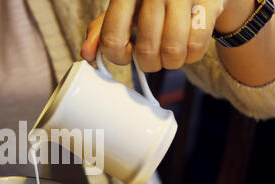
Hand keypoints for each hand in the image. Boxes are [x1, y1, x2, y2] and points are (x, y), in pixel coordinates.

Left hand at [81, 0, 229, 71]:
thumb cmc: (152, 4)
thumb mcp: (125, 12)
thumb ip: (102, 31)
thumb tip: (87, 54)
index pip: (111, 38)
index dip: (118, 57)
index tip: (127, 54)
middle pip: (146, 49)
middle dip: (149, 64)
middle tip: (153, 59)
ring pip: (172, 51)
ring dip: (172, 64)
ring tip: (171, 55)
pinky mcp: (210, 2)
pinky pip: (197, 46)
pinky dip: (192, 56)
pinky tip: (188, 47)